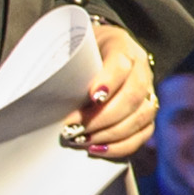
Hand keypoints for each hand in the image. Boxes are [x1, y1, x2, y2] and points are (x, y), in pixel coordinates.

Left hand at [71, 23, 155, 161]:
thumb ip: (64, 68)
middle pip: (133, 95)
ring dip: (111, 133)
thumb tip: (45, 95)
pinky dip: (122, 145)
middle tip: (74, 128)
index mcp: (121, 45)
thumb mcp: (70, 51)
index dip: (109, 82)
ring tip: (83, 140)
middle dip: (102, 117)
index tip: (91, 98)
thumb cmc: (78, 54)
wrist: (96, 53)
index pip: (121, 63)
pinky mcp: (147, 111)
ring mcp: (148, 90)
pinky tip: (98, 149)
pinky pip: (144, 132)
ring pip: (142, 115)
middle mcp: (140, 67)